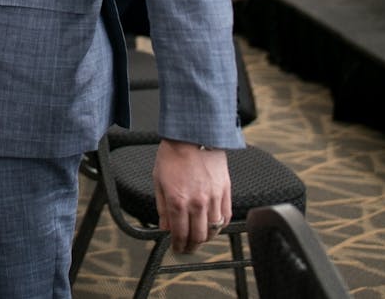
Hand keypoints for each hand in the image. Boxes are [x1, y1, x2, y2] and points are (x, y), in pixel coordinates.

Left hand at [153, 139, 230, 253]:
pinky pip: (226, 217)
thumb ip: (162, 207)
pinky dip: (220, 226)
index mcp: (178, 200)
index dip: (177, 245)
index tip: (176, 249)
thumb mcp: (158, 180)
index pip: (179, 233)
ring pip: (214, 230)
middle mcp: (197, 203)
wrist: (193, 135)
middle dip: (191, 247)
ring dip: (206, 239)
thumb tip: (164, 227)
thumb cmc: (173, 155)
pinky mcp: (225, 191)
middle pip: (198, 236)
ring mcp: (213, 198)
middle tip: (187, 249)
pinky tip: (213, 227)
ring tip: (199, 239)